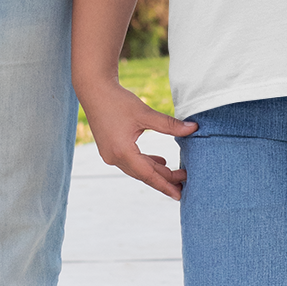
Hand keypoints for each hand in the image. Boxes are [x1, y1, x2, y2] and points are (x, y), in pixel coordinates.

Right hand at [78, 82, 195, 200]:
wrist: (93, 90)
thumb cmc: (117, 100)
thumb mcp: (145, 113)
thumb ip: (169, 124)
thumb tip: (193, 128)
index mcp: (122, 152)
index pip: (148, 175)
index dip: (165, 185)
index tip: (179, 195)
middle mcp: (114, 157)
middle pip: (144, 174)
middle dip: (164, 178)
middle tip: (185, 180)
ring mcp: (110, 155)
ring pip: (138, 169)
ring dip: (156, 171)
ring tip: (175, 173)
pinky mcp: (110, 149)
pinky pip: (131, 162)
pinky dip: (146, 163)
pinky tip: (159, 161)